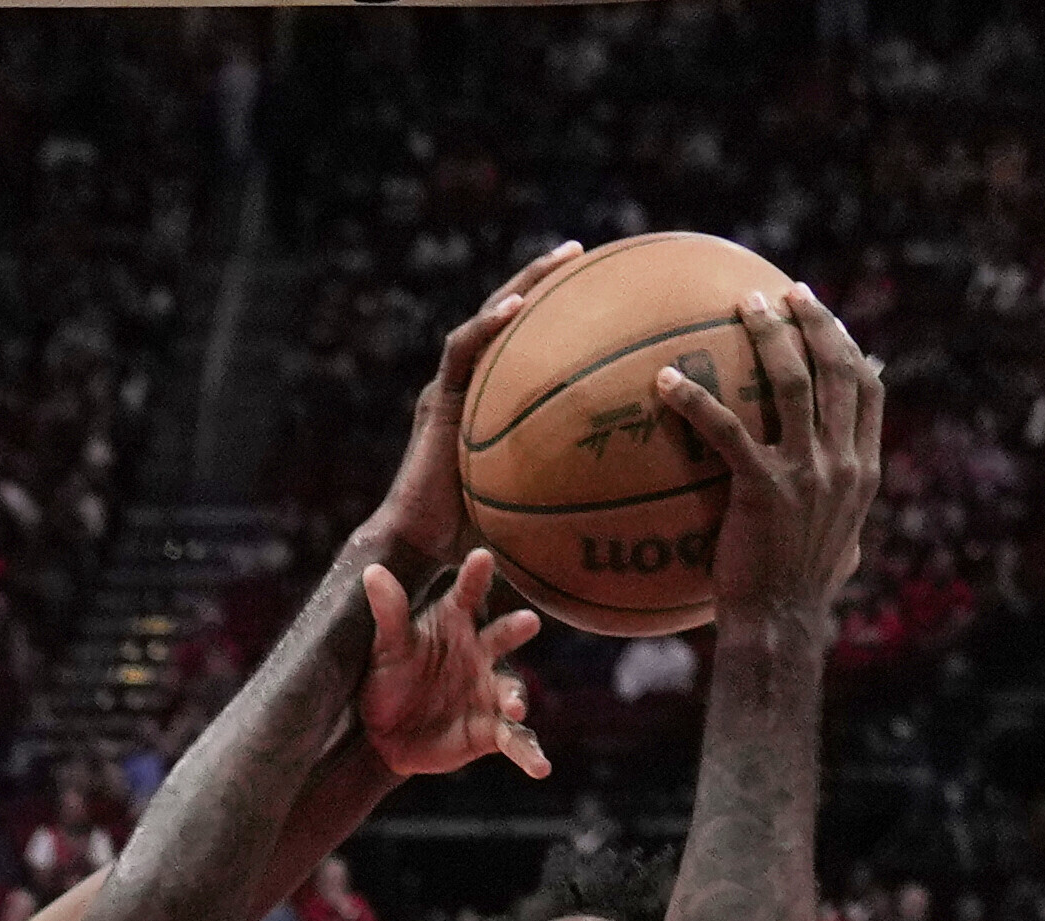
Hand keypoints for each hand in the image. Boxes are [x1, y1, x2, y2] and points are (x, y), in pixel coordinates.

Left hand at [353, 549, 548, 780]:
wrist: (384, 737)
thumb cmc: (388, 680)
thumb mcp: (385, 647)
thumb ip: (388, 612)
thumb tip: (372, 572)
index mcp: (455, 623)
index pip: (467, 594)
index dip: (475, 576)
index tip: (481, 557)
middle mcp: (480, 653)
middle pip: (502, 637)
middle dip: (515, 629)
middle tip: (528, 621)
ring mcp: (489, 692)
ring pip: (511, 689)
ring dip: (516, 696)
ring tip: (515, 705)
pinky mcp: (492, 732)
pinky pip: (515, 740)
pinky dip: (529, 753)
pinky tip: (541, 768)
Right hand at [364, 244, 586, 566]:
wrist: (417, 545)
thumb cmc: (473, 535)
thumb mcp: (530, 502)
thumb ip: (564, 483)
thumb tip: (626, 492)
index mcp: (487, 400)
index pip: (520, 343)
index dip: (552, 312)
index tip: (593, 288)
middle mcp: (467, 386)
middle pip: (504, 316)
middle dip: (541, 280)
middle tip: (580, 251)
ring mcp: (449, 389)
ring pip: (485, 320)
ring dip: (522, 285)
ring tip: (561, 259)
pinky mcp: (436, 400)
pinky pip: (462, 350)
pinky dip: (487, 324)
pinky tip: (517, 307)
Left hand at [657, 284, 884, 637]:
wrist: (781, 628)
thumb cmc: (796, 593)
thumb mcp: (835, 542)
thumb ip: (838, 501)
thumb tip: (836, 479)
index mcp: (863, 471)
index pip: (869, 389)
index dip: (847, 343)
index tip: (822, 314)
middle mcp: (843, 463)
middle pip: (834, 369)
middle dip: (810, 320)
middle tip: (780, 292)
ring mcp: (807, 474)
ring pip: (791, 382)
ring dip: (767, 335)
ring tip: (740, 306)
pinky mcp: (763, 489)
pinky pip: (726, 429)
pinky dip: (695, 399)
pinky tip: (664, 381)